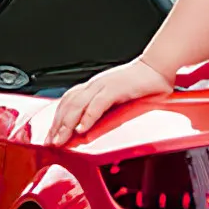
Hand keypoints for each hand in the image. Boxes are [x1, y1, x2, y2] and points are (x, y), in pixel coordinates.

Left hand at [48, 59, 172, 144]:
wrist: (158, 67)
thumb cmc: (141, 83)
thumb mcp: (116, 96)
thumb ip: (103, 109)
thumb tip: (90, 127)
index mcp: (93, 86)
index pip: (68, 102)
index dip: (57, 119)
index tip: (52, 135)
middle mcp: (94, 85)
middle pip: (68, 105)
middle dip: (57, 126)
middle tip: (51, 142)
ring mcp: (103, 86)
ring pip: (78, 105)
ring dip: (67, 124)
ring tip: (61, 139)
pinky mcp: (115, 89)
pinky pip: (97, 105)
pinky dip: (87, 118)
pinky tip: (81, 129)